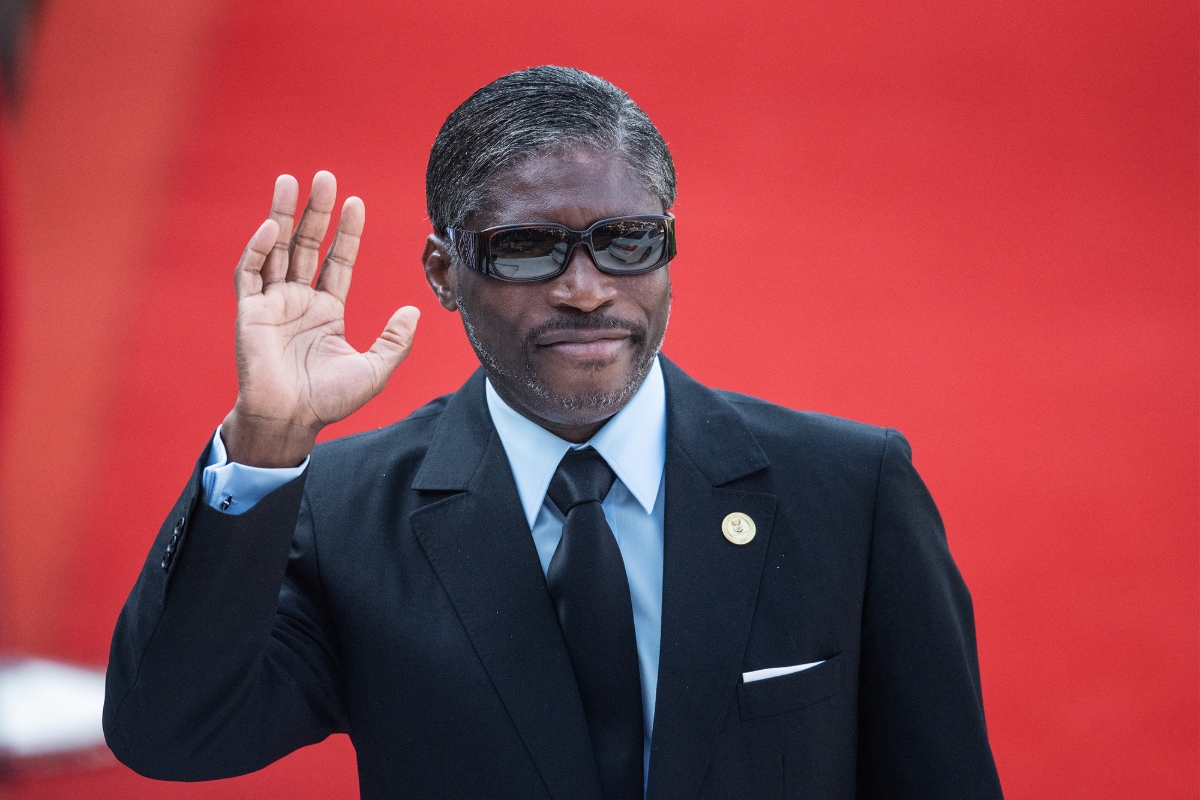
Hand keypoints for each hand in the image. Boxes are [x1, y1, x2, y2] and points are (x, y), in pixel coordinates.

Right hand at [220, 172, 419, 466]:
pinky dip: (258, 249)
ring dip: (282, 215)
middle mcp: (299, 301)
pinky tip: (272, 228)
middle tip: (325, 176)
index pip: (337, 260)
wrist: (291, 420)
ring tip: (289, 181)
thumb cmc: (328, 400)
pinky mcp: (249, 312)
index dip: (346, 232)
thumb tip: (415, 310)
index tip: (356, 202)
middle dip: (316, 212)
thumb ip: (394, 339)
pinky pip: (250, 273)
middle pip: (307, 245)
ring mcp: (272, 304)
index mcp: (326, 310)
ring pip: (276, 249)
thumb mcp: (374, 368)